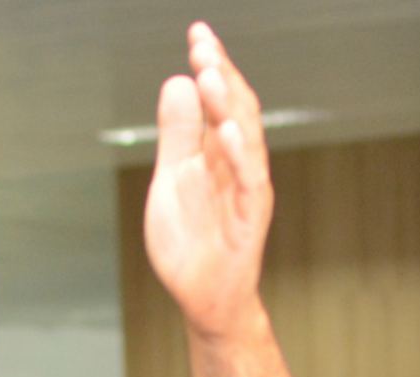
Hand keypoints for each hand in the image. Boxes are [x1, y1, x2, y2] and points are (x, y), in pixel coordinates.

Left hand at [144, 23, 272, 336]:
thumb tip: (177, 81)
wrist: (203, 299)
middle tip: (202, 44)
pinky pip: (247, 182)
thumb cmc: (192, 243)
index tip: (198, 33)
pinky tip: (224, 131)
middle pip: (235, 110)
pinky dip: (236, 155)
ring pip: (244, 139)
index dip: (211, 65)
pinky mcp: (248, 220)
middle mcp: (237, 165)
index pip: (220, 99)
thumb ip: (176, 134)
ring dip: (228, 106)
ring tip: (210, 73)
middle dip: (220, 74)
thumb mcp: (172, 179)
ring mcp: (246, 190)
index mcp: (218, 152)